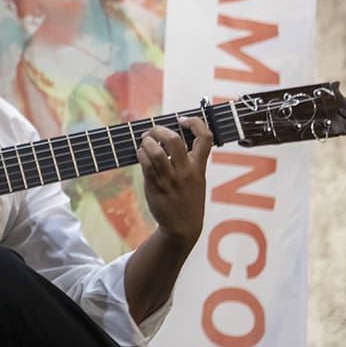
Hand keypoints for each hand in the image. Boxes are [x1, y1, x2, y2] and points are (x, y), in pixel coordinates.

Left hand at [136, 116, 212, 246]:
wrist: (183, 227)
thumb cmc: (187, 198)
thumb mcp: (196, 179)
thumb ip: (188, 160)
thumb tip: (170, 137)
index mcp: (199, 167)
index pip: (205, 138)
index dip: (195, 123)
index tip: (182, 120)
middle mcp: (186, 171)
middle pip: (174, 140)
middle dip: (160, 130)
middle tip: (153, 132)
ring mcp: (170, 178)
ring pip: (156, 151)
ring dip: (146, 141)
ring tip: (144, 141)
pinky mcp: (155, 184)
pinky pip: (145, 162)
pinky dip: (140, 153)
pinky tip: (140, 153)